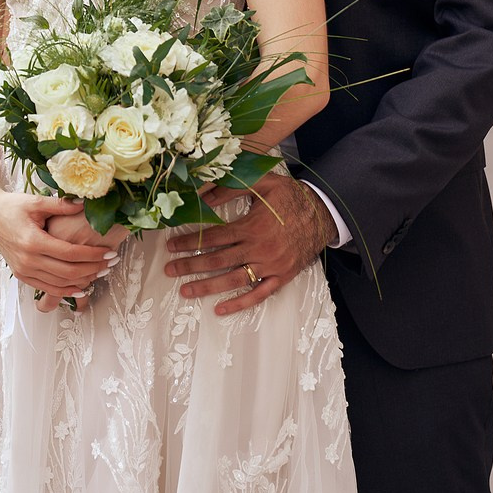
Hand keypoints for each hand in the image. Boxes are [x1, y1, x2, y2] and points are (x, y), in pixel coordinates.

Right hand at [0, 190, 114, 310]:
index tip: (109, 252)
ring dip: (83, 281)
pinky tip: (82, 286)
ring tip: (101, 273)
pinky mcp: (21, 275)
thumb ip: (62, 205)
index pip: (70, 254)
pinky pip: (47, 288)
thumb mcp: (36, 202)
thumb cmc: (12, 206)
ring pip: (59, 284)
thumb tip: (86, 204)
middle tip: (111, 262)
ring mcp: (24, 270)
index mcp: (33, 242)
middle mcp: (28, 260)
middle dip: (93, 269)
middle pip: (68, 272)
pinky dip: (66, 290)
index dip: (93, 255)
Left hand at [164, 172, 333, 315]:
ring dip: (208, 286)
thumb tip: (203, 196)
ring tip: (185, 291)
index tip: (171, 247)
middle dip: (190, 266)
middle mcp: (259, 249)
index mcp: (252, 226)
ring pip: (234, 280)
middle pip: (218, 260)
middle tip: (170, 270)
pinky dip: (240, 303)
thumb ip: (232, 189)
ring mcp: (270, 266)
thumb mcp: (262, 183)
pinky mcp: (282, 277)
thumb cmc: (291, 196)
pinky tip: (220, 309)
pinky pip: (259, 294)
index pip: (212, 237)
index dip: (190, 242)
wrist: (323, 213)